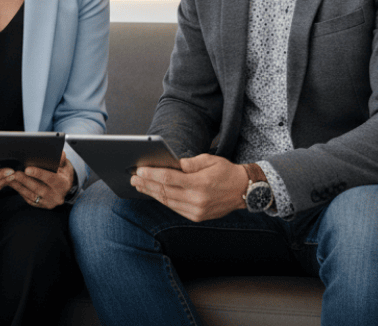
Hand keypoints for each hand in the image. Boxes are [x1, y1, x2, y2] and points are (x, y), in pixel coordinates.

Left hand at [7, 152, 75, 209]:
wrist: (65, 187)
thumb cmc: (63, 172)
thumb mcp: (65, 165)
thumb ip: (62, 159)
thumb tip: (58, 154)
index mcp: (64, 185)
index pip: (51, 179)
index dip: (39, 174)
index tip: (27, 169)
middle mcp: (57, 197)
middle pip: (39, 189)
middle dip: (25, 181)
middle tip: (15, 173)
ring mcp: (48, 203)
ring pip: (32, 196)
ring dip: (19, 187)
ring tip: (10, 178)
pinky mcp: (41, 205)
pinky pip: (29, 199)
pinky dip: (20, 191)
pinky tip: (13, 184)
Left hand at [131, 154, 249, 221]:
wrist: (244, 191)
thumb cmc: (226, 172)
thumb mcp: (210, 160)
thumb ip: (190, 163)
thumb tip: (173, 164)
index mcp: (200, 183)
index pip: (169, 178)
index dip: (152, 174)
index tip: (139, 170)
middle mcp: (197, 199)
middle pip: (165, 191)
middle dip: (147, 184)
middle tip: (133, 178)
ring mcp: (196, 210)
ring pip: (167, 201)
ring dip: (151, 193)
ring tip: (139, 185)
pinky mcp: (196, 217)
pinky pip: (175, 208)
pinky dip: (163, 200)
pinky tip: (154, 193)